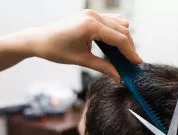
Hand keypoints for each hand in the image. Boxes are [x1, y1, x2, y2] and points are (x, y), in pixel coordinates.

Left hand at [16, 10, 141, 78]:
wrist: (40, 39)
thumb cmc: (56, 49)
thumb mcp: (81, 61)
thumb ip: (103, 67)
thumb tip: (119, 77)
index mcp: (91, 26)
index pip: (119, 38)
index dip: (131, 52)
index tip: (138, 64)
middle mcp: (93, 16)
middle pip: (122, 30)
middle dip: (129, 47)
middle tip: (133, 63)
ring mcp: (92, 13)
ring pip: (119, 24)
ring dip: (124, 39)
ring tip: (125, 56)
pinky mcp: (90, 15)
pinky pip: (111, 21)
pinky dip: (116, 32)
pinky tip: (115, 46)